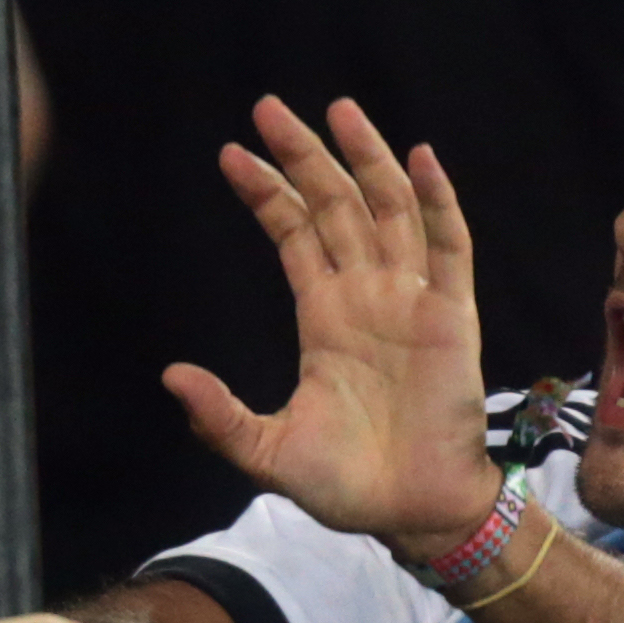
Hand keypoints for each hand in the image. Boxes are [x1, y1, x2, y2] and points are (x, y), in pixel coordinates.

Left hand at [159, 98, 503, 553]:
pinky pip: (448, 247)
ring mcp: (411, 301)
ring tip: (338, 110)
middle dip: (304, 156)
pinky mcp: (452, 316)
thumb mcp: (267, 451)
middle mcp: (366, 295)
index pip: (293, 234)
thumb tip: (170, 375)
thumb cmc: (346, 485)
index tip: (231, 154)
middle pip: (334, 206)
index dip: (267, 193)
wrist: (410, 515)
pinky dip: (438, 201)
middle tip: (269, 107)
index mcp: (323, 316)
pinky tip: (420, 159)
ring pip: (389, 210)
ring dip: (366, 159)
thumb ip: (220, 417)